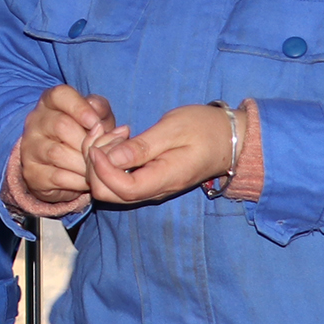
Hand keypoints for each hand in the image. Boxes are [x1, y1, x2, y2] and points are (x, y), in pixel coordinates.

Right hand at [17, 85, 111, 212]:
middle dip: (88, 141)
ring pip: (58, 153)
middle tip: (104, 152)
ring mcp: (30, 147)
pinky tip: (88, 179)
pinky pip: (57, 176)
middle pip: (61, 125)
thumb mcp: (96, 118)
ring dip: (84, 163)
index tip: (97, 123)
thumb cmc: (83, 134)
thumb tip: (118, 127)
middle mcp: (35, 121)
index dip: (80, 107)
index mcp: (50, 102)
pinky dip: (78, 180)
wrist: (63, 167)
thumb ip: (103, 115)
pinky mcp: (32, 172)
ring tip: (98, 167)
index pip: (60, 95)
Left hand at [88, 103, 236, 208]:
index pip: (120, 188)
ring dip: (101, 160)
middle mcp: (153, 191)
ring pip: (108, 187)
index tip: (99, 144)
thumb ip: (142, 147)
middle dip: (95, 165)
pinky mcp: (145, 180)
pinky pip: (117, 179)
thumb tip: (110, 158)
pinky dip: (109, 160)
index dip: (101, 168)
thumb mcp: (173, 130)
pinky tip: (120, 138)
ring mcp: (149, 188)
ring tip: (117, 132)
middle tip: (106, 133)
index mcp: (163, 180)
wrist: (228, 139)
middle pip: (106, 193)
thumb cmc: (205, 129)